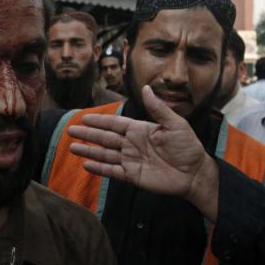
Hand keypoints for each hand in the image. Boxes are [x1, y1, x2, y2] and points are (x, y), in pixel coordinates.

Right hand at [67, 85, 219, 218]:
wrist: (194, 173)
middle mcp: (132, 144)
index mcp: (140, 130)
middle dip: (88, 134)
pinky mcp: (133, 176)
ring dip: (89, 151)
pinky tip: (86, 164)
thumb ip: (158, 108)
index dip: (99, 121)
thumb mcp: (175, 124)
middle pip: (105, 138)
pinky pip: (112, 171)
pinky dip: (99, 168)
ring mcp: (131, 161)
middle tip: (71, 130)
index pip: (115, 124)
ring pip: (105, 154)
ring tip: (72, 147)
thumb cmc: (188, 147)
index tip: (84, 118)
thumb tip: (146, 88)